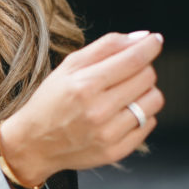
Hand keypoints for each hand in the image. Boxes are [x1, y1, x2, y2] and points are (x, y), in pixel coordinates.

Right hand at [0, 31, 164, 182]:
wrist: (34, 144)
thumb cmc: (50, 102)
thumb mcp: (69, 66)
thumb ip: (106, 46)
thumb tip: (142, 37)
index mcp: (85, 85)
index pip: (133, 60)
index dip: (149, 46)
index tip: (154, 41)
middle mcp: (98, 111)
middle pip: (147, 78)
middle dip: (142, 69)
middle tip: (126, 72)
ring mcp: (109, 134)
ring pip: (154, 101)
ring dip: (145, 92)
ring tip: (126, 94)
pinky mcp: (117, 151)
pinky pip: (149, 124)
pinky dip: (141, 115)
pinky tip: (121, 114)